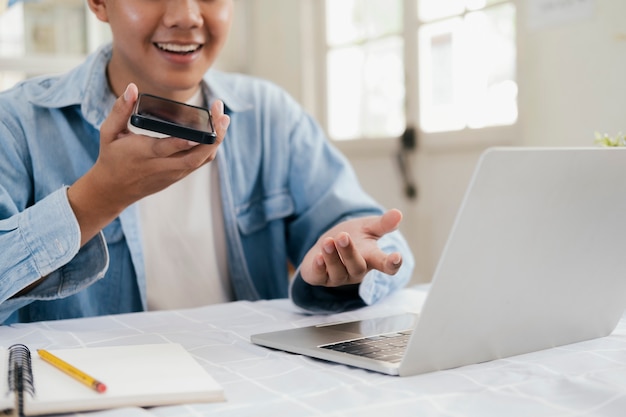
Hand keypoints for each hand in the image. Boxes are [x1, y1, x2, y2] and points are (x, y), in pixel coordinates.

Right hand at [68, 83, 229, 244]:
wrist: (113, 190)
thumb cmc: (111, 157)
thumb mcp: (109, 132)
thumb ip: (120, 110)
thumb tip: (132, 87)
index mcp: (144, 154)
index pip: (168, 148)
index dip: (185, 140)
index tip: (202, 127)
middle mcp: (163, 166)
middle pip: (194, 156)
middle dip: (213, 137)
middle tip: (223, 115)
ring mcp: (173, 173)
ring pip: (201, 160)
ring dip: (216, 141)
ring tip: (223, 119)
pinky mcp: (178, 176)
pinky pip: (200, 163)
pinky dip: (210, 148)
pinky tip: (215, 132)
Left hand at [300, 209, 403, 286]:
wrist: (328, 243)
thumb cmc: (353, 236)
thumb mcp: (368, 227)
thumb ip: (383, 223)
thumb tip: (398, 213)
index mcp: (371, 259)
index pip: (385, 265)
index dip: (392, 263)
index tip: (396, 257)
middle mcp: (356, 271)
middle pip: (357, 267)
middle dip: (349, 253)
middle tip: (343, 236)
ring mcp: (338, 277)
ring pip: (338, 272)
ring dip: (332, 257)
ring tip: (328, 241)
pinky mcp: (320, 278)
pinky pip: (319, 277)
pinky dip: (318, 268)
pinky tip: (317, 257)